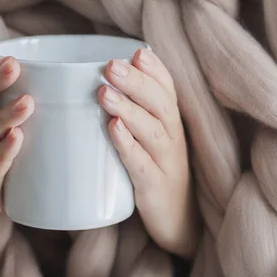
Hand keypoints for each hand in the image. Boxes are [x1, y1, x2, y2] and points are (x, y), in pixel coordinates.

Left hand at [98, 47, 199, 259]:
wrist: (178, 224)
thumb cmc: (155, 174)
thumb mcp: (148, 142)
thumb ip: (132, 116)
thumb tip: (98, 87)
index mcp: (170, 124)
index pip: (167, 89)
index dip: (154, 70)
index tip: (135, 52)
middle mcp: (172, 139)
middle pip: (159, 104)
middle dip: (136, 82)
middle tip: (111, 65)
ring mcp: (166, 163)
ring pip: (151, 130)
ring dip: (128, 109)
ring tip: (104, 93)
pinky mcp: (156, 187)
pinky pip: (142, 164)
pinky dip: (128, 146)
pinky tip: (114, 130)